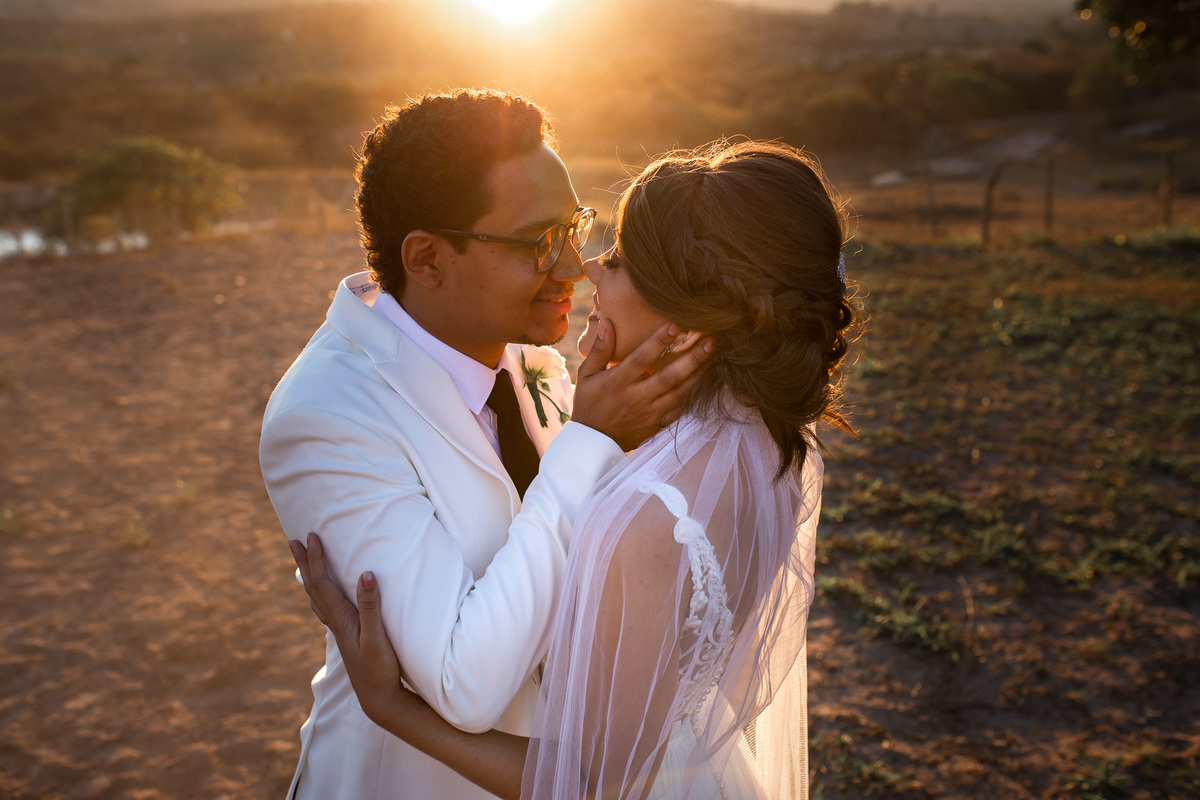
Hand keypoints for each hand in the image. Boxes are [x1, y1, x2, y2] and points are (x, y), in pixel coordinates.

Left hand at [289, 533, 407, 722]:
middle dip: (304, 562)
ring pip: (317, 597)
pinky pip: (326, 608)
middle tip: (293, 541)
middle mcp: (335, 622)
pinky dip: (320, 594)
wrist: (379, 698)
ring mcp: (339, 630)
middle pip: (313, 587)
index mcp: (340, 618)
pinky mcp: (347, 635)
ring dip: (309, 576)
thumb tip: (365, 574)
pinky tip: (323, 597)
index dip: (316, 558)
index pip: (322, 582)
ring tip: (303, 562)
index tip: (311, 536)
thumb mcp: (377, 637)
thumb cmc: (379, 669)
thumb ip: (370, 606)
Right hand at [570, 320, 712, 450]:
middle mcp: (636, 398)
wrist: (594, 443)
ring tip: (717, 357)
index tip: (677, 324)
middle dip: (691, 359)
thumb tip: (608, 322)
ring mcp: (650, 413)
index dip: (659, 341)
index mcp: (617, 383)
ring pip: (680, 393)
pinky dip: (697, 396)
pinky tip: (710, 382)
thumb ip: (600, 349)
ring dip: (700, 374)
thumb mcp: (586, 375)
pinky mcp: (658, 424)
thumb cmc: (589, 404)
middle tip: (711, 341)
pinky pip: (681, 410)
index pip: (641, 359)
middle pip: (669, 376)